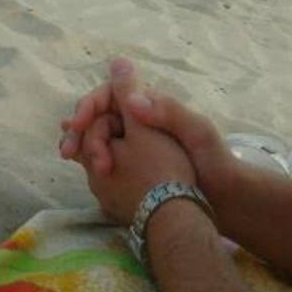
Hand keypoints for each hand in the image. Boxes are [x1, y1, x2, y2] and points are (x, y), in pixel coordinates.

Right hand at [60, 58, 238, 202]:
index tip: (78, 124)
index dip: (91, 104)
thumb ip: (166, 110)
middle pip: (100, 113)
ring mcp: (136, 142)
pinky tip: (78, 161)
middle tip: (67, 151)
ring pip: (98, 133)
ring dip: (81, 141)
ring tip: (69, 156)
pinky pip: (105, 152)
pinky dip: (88, 154)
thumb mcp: (196, 131)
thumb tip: (131, 96)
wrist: (224, 198)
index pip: (112, 93)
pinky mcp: (135, 163)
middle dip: (81, 127)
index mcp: (154, 106)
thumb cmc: (213, 161)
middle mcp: (141, 120)